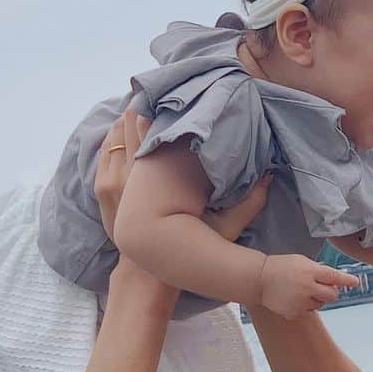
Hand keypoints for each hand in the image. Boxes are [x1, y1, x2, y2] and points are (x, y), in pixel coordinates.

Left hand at [96, 111, 270, 247]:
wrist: (144, 276)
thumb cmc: (186, 248)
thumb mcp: (223, 228)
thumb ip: (248, 203)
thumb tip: (268, 175)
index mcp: (160, 179)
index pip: (161, 132)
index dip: (170, 111)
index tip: (182, 100)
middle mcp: (131, 174)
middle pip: (134, 125)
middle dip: (149, 109)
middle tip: (164, 95)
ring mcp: (113, 180)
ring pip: (116, 135)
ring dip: (130, 122)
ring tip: (146, 108)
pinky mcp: (104, 188)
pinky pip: (105, 152)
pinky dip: (115, 139)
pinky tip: (125, 132)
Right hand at [260, 254, 360, 319]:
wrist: (259, 279)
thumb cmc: (280, 267)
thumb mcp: (301, 261)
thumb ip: (318, 270)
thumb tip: (334, 279)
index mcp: (310, 271)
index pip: (334, 277)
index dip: (346, 280)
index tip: (355, 282)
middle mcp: (307, 287)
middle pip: (332, 295)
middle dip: (330, 291)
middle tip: (320, 286)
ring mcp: (301, 302)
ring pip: (321, 304)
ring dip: (317, 299)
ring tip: (302, 291)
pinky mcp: (294, 313)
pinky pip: (308, 312)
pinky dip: (305, 306)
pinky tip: (294, 298)